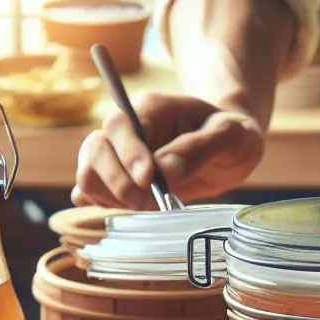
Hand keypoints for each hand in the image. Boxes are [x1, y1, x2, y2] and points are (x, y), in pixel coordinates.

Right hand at [73, 92, 265, 209]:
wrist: (228, 148)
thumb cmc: (232, 135)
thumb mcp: (229, 134)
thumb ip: (198, 147)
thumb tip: (164, 171)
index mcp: (150, 108)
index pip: (121, 126)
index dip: (128, 156)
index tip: (149, 180)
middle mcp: (126, 128)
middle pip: (95, 149)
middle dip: (118, 183)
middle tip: (150, 203)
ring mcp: (115, 154)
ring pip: (87, 174)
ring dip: (111, 198)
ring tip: (147, 208)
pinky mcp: (114, 179)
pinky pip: (91, 193)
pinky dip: (103, 207)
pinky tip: (131, 212)